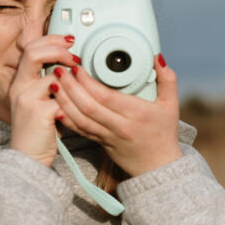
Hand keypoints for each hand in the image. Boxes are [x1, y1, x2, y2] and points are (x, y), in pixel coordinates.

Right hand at [7, 35, 80, 165]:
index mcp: (19, 82)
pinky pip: (62, 98)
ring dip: (72, 79)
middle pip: (34, 53)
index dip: (50, 40)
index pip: (30, 48)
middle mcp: (19, 88)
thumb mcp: (36, 102)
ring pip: (53, 76)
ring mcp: (27, 99)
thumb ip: (46, 84)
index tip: (68, 42)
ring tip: (81, 86)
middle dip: (59, 50)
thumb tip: (68, 66)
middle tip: (76, 58)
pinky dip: (73, 102)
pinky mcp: (38, 113)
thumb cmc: (37, 131)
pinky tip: (75, 109)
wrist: (27, 158)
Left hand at [50, 54, 180, 176]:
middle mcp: (120, 126)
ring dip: (64, 100)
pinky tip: (55, 105)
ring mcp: (107, 136)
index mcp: (137, 113)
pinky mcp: (99, 142)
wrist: (158, 167)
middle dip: (70, 87)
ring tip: (54, 83)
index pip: (106, 96)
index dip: (87, 82)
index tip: (77, 67)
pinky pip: (79, 130)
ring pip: (79, 119)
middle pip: (88, 106)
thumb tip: (157, 57)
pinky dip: (66, 118)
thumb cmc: (164, 134)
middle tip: (59, 70)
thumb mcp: (171, 105)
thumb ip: (167, 79)